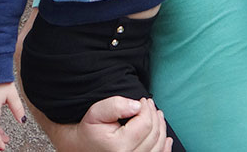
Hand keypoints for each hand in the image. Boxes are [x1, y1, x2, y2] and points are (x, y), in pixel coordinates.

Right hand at [23, 96, 170, 151]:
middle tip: (150, 104)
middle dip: (155, 115)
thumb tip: (137, 106)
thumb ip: (116, 105)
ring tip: (157, 115)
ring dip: (161, 128)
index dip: (147, 108)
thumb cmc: (88, 130)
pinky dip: (164, 148)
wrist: (80, 147)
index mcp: (120, 146)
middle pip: (154, 134)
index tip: (143, 99)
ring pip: (158, 146)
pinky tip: (166, 139)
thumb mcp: (96, 112)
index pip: (146, 123)